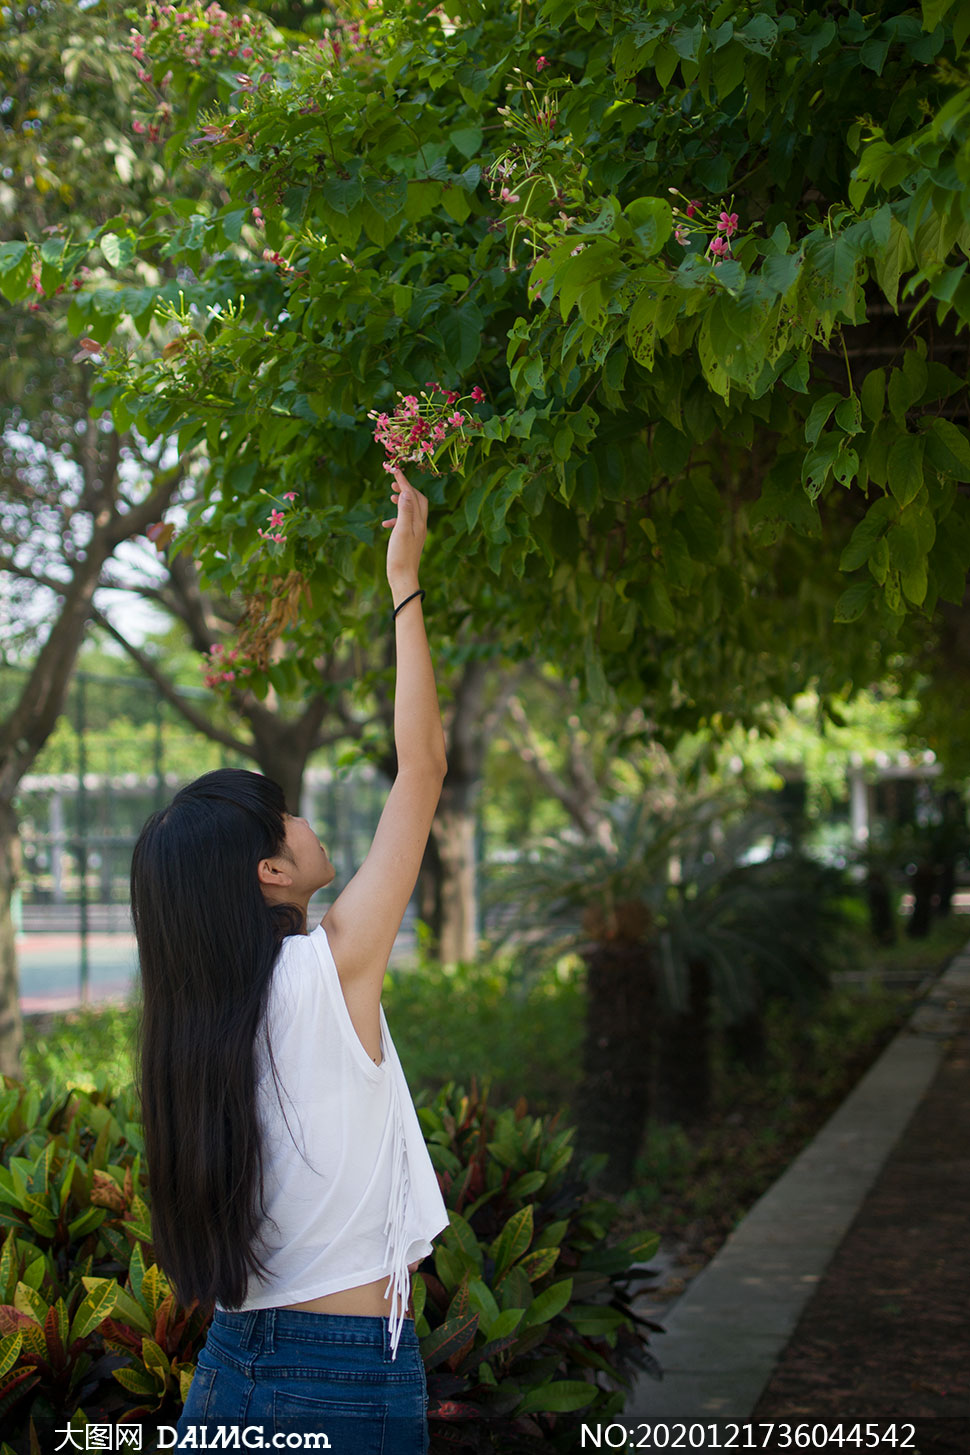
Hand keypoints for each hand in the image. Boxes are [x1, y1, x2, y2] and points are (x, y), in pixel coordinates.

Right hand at [381, 467, 427, 592]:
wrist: (403, 578)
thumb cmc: (401, 556)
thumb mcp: (401, 531)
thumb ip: (405, 511)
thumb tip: (407, 492)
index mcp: (419, 520)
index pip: (413, 495)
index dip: (404, 482)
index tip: (395, 470)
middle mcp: (421, 525)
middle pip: (417, 500)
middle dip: (407, 489)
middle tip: (394, 483)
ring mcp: (416, 533)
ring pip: (412, 510)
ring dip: (403, 501)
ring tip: (391, 498)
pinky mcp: (410, 540)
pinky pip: (405, 523)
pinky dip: (396, 518)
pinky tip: (385, 524)